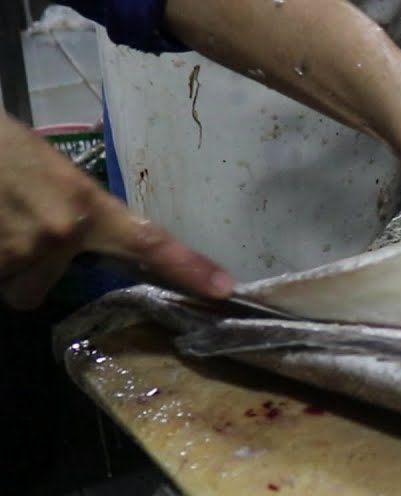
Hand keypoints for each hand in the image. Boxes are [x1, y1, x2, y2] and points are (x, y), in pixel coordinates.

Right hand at [0, 113, 233, 309]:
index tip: (224, 289)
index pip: (148, 241)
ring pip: (12, 284)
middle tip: (8, 224)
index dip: (188, 268)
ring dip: (0, 261)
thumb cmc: (1, 147)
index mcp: (85, 205)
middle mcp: (59, 234)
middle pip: (43, 286)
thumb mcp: (49, 172)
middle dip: (26, 267)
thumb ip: (75, 213)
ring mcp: (18, 251)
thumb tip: (82, 245)